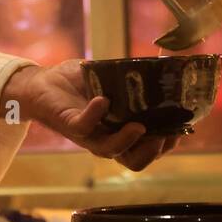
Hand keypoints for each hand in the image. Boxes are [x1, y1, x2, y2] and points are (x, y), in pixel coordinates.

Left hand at [1, 59, 177, 170]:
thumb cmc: (78, 83)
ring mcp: (88, 134)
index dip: (166, 145)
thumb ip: (133, 76)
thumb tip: (162, 60)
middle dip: (153, 151)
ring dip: (127, 141)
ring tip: (139, 126)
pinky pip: (84, 127)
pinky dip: (95, 114)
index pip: (147, 150)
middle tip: (165, 135)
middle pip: (134, 161)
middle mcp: (106, 138)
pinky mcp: (70, 124)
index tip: (180, 129)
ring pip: (110, 151)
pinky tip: (103, 100)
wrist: (41, 84)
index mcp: (120, 131)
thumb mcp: (111, 79)